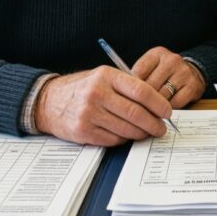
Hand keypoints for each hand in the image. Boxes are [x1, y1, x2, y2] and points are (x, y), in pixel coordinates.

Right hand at [34, 66, 171, 145]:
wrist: (48, 101)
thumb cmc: (82, 88)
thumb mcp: (102, 77)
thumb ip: (126, 86)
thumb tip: (156, 102)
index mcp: (106, 76)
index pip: (141, 90)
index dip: (158, 103)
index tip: (168, 111)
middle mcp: (97, 94)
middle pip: (136, 113)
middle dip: (154, 123)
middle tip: (162, 128)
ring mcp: (89, 114)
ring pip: (126, 129)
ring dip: (142, 133)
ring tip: (148, 133)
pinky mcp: (83, 131)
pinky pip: (113, 139)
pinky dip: (124, 139)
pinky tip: (128, 135)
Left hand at [131, 47, 206, 108]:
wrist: (193, 72)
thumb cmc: (164, 73)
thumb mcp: (151, 67)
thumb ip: (139, 76)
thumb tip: (123, 93)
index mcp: (157, 53)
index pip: (139, 71)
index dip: (131, 87)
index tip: (127, 96)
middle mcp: (172, 60)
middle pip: (150, 85)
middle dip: (143, 99)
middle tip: (138, 107)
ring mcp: (184, 72)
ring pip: (163, 95)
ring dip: (156, 105)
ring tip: (152, 108)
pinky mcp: (193, 85)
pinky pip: (175, 102)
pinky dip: (169, 108)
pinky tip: (166, 107)